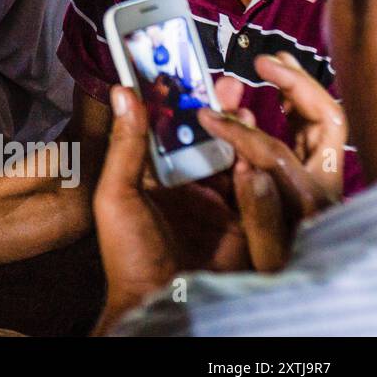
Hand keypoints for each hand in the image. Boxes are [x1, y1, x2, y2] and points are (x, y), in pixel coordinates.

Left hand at [93, 86, 249, 330]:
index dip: (179, 103)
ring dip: (240, 133)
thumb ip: (125, 145)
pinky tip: (256, 148)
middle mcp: (187, 188)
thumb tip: (123, 90)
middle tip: (226, 84)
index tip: (187, 72)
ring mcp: (217, 205)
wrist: (158, 303)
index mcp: (155, 179)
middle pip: (208, 140)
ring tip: (242, 108)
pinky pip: (255, 189)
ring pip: (235, 159)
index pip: (170, 132)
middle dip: (218, 111)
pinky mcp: (244, 224)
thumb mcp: (117, 194)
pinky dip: (258, 168)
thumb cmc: (126, 254)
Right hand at [197, 55, 345, 269]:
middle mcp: (323, 184)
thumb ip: (259, 214)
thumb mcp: (266, 257)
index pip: (275, 151)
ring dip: (297, 89)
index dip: (239, 131)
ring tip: (271, 64)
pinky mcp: (311, 178)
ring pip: (319, 120)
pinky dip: (292, 108)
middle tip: (264, 61)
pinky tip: (270, 98)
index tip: (208, 117)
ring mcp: (320, 178)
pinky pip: (307, 131)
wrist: (301, 295)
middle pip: (323, 119)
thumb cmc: (278, 277)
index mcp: (310, 202)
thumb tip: (248, 169)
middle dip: (296, 84)